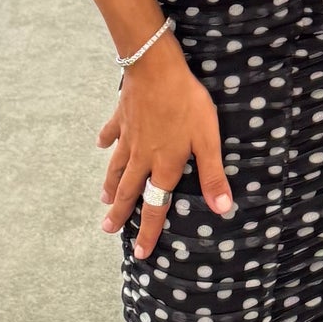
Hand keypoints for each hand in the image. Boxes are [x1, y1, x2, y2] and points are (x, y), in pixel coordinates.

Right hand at [96, 34, 234, 259]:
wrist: (155, 68)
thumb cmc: (186, 103)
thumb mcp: (207, 140)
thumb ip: (213, 175)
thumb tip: (222, 209)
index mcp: (163, 165)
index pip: (156, 206)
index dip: (148, 231)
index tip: (140, 253)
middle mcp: (142, 156)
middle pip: (128, 191)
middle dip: (119, 213)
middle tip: (107, 230)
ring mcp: (129, 136)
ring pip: (117, 166)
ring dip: (110, 184)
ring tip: (103, 199)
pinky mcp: (122, 116)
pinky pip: (112, 132)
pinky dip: (106, 139)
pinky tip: (100, 144)